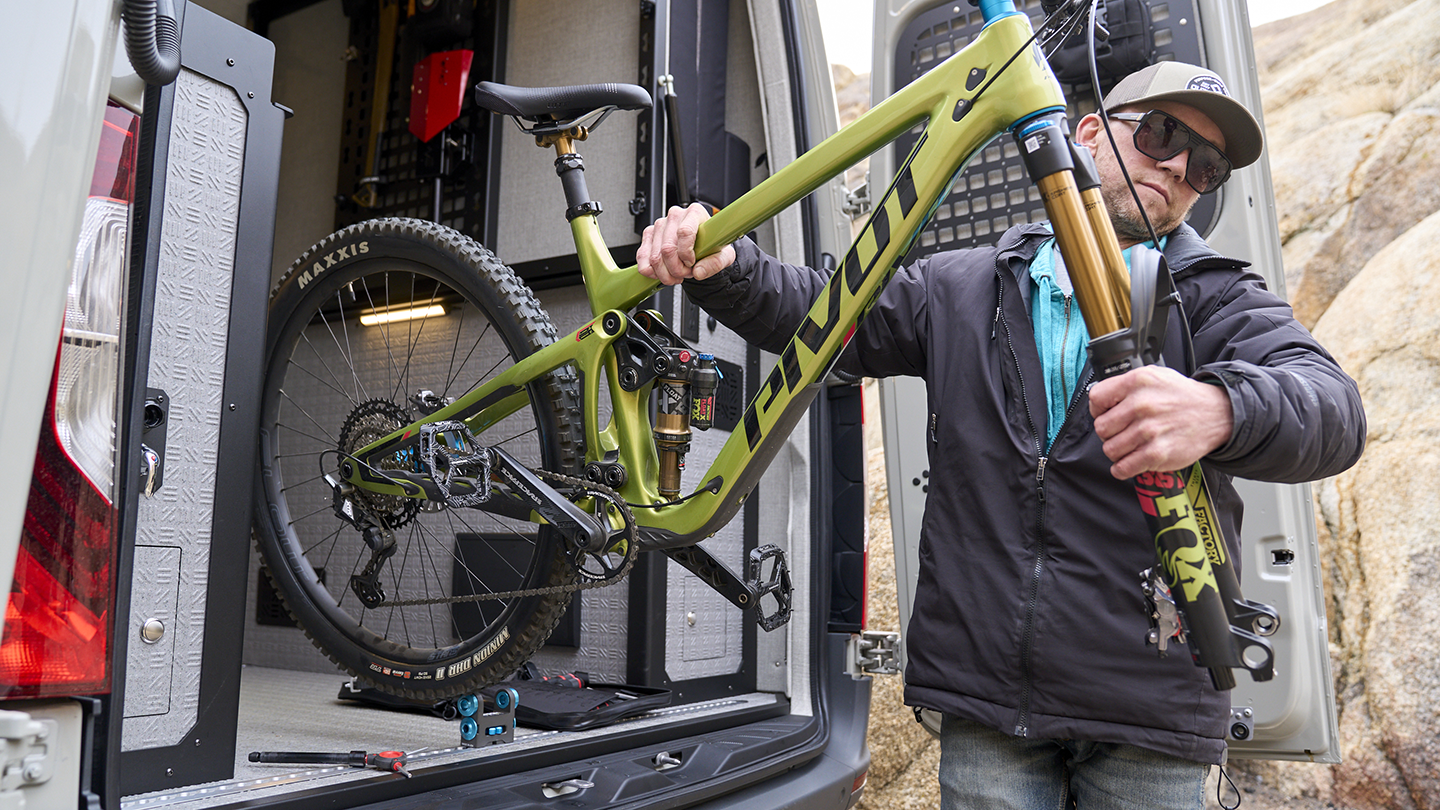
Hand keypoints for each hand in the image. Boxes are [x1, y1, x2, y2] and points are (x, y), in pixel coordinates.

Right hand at [636, 203, 735, 285]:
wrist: (703, 245)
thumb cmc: (713, 246)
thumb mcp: (724, 256)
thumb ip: (715, 263)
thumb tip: (699, 272)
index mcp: (695, 213)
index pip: (684, 232)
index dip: (686, 254)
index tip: (692, 263)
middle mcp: (675, 216)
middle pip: (667, 248)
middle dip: (676, 269)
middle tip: (686, 273)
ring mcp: (660, 225)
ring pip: (655, 257)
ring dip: (666, 273)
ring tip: (677, 274)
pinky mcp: (649, 235)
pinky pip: (643, 257)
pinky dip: (652, 271)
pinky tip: (663, 273)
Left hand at [1088, 365, 1232, 479]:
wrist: (1217, 414)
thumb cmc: (1182, 397)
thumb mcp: (1154, 376)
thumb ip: (1125, 385)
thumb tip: (1099, 401)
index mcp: (1137, 382)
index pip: (1096, 398)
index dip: (1098, 410)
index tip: (1106, 414)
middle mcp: (1141, 405)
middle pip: (1101, 428)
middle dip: (1109, 433)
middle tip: (1122, 432)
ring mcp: (1149, 431)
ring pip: (1110, 449)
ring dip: (1117, 451)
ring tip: (1130, 446)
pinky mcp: (1157, 453)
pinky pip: (1123, 468)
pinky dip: (1122, 469)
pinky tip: (1130, 462)